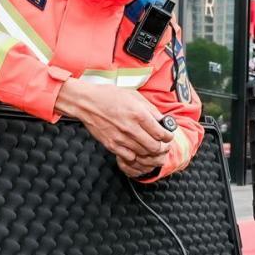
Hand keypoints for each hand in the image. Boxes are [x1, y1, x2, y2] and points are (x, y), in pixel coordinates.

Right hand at [55, 78, 173, 175]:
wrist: (86, 103)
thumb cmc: (109, 96)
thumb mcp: (134, 96)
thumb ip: (150, 109)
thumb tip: (162, 119)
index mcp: (138, 114)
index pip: (161, 133)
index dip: (168, 137)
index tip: (168, 136)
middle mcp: (131, 128)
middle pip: (155, 147)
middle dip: (162, 147)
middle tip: (162, 144)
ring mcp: (121, 138)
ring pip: (144, 154)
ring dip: (150, 153)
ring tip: (150, 147)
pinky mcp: (112, 145)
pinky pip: (129, 158)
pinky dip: (136, 156)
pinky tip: (136, 150)